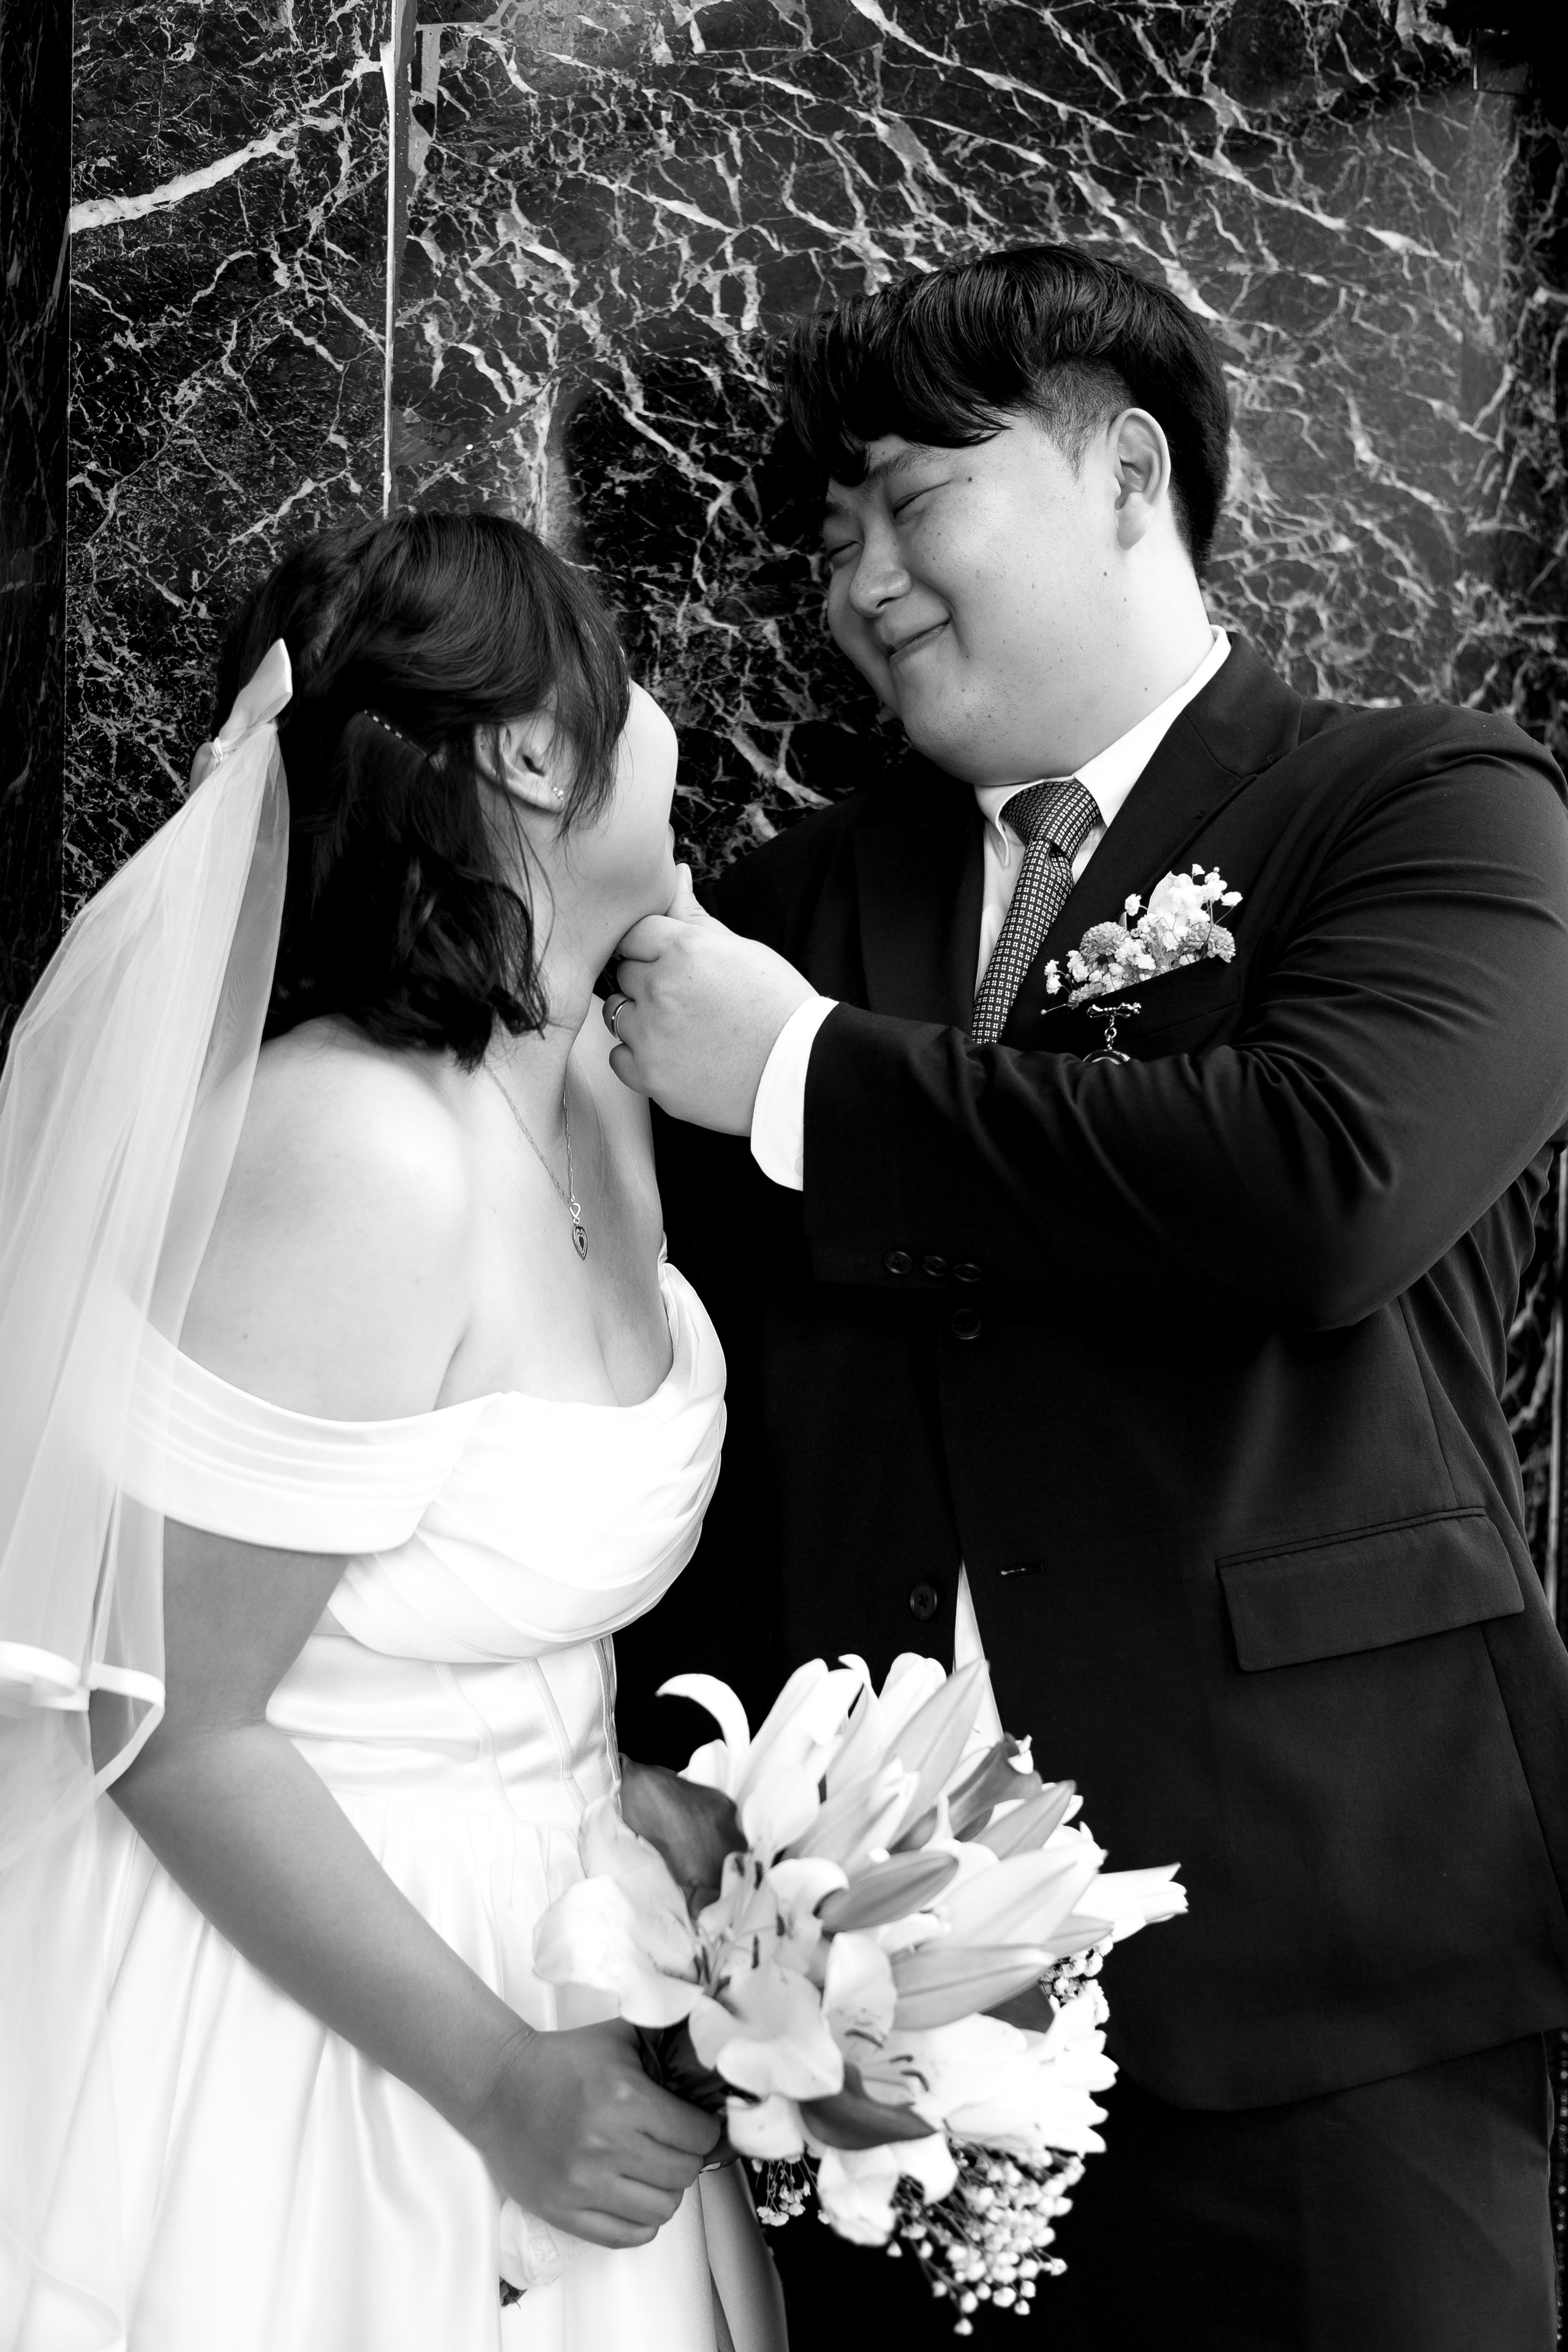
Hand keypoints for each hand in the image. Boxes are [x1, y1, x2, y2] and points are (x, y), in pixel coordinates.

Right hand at [467, 2018, 719, 2247]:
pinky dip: (640, 2222)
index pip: (698, 2136)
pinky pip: (626, 2236)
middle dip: (688, 2159)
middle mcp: (607, 2145)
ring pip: (661, 2210)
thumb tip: (713, 2060)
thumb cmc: (561, 2060)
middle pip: (684, 2175)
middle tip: (674, 2145)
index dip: (706, 2130)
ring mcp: (584, 2185)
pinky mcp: (564, 2212)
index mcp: (625, 2098)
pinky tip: (633, 2196)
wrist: (498, 2087)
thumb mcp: (620, 2038)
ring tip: (652, 2170)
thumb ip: (666, 2045)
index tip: (698, 2124)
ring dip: (665, 2191)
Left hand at [606, 865, 815, 1131]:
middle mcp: (660, 988)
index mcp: (684, 949)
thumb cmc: (779, 1007)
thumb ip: (697, 917)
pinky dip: (640, 1057)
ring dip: (640, 1018)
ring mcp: (651, 1035)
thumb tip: (676, 874)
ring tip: (683, 1030)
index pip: (635, 934)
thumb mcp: (743, 951)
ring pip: (616, 1014)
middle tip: (688, 1002)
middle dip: (648, 983)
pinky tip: (675, 1056)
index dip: (654, 950)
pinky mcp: (649, 1076)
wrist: (800, 1072)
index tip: (675, 968)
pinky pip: (619, 1058)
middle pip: (624, 974)